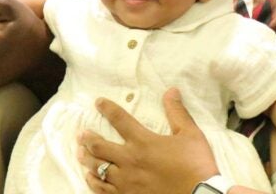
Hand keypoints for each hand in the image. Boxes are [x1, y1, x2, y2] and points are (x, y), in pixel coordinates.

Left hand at [77, 88, 217, 193]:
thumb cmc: (196, 165)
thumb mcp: (190, 134)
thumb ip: (177, 112)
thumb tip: (171, 90)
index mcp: (143, 142)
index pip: (120, 120)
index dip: (107, 108)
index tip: (98, 102)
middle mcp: (129, 161)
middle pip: (99, 147)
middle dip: (87, 138)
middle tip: (80, 134)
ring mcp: (126, 182)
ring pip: (97, 170)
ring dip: (87, 160)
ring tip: (79, 154)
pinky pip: (103, 191)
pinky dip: (94, 183)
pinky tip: (90, 179)